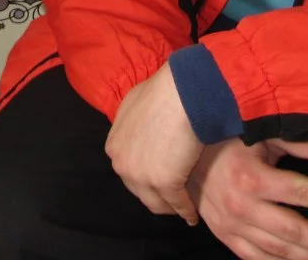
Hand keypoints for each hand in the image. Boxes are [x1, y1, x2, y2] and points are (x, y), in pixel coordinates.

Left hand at [105, 63, 203, 223]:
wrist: (180, 93)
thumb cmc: (162, 92)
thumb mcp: (134, 104)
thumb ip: (132, 123)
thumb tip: (139, 127)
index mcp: (114, 147)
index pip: (129, 172)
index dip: (145, 177)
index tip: (160, 179)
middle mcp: (122, 164)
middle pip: (140, 190)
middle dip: (156, 195)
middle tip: (173, 198)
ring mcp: (140, 176)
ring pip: (156, 203)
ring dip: (170, 207)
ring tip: (183, 210)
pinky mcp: (163, 182)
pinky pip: (177, 203)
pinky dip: (186, 211)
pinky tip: (193, 214)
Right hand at [188, 136, 307, 259]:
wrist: (182, 154)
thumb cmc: (228, 140)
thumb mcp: (265, 136)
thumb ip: (305, 145)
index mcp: (253, 177)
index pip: (302, 193)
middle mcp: (242, 205)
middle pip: (293, 230)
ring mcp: (231, 225)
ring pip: (276, 250)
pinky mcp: (223, 235)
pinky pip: (254, 258)